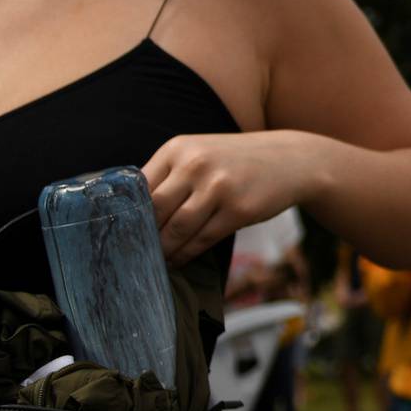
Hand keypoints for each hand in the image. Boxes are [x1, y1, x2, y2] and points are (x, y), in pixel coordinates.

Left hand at [143, 130, 320, 266]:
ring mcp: (218, 186)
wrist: (290, 160)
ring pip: (176, 229)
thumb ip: (168, 176)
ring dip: (163, 251)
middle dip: (142, 237)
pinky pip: (201, 240)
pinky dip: (185, 255)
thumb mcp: (199, 154)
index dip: (127, 214)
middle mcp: (195, 163)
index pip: (138, 187)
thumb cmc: (235, 162)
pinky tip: (179, 260)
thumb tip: (130, 213)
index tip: (120, 234)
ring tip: (155, 262)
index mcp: (178, 148)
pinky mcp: (238, 209)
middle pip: (154, 211)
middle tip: (134, 254)